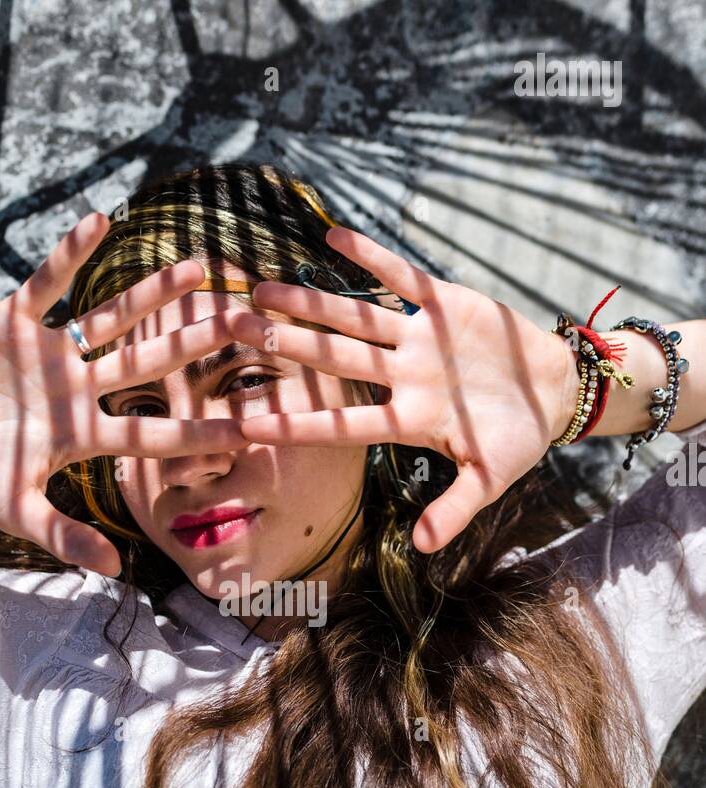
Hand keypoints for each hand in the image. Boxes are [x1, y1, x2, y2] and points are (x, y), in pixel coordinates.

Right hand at [0, 214, 249, 574]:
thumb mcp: (17, 511)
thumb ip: (65, 537)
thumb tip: (116, 569)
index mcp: (85, 434)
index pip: (155, 433)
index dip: (201, 429)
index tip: (252, 426)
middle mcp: (79, 389)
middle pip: (148, 363)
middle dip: (195, 342)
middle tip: (249, 321)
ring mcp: (51, 353)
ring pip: (111, 317)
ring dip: (151, 293)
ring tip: (198, 265)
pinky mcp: (13, 320)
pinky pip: (46, 281)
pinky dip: (69, 254)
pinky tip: (101, 221)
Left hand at [225, 226, 578, 552]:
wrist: (552, 391)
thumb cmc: (518, 439)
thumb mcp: (490, 479)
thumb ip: (455, 509)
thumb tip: (424, 549)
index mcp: (409, 421)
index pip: (343, 424)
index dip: (298, 424)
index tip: (249, 425)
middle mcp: (402, 377)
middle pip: (334, 360)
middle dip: (287, 345)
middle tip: (234, 331)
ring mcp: (417, 340)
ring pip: (354, 317)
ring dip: (310, 302)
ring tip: (262, 290)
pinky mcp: (442, 304)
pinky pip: (401, 276)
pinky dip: (371, 258)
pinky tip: (332, 238)